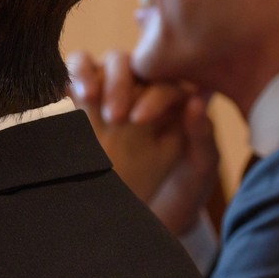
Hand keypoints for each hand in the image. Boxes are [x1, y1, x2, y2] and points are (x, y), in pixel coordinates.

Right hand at [68, 51, 221, 234]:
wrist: (132, 215)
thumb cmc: (175, 194)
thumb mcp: (196, 169)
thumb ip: (202, 137)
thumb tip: (197, 101)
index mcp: (181, 104)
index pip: (169, 82)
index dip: (156, 94)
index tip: (139, 120)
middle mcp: (149, 90)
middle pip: (137, 65)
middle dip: (123, 84)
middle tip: (114, 116)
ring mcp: (116, 89)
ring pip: (108, 62)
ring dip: (98, 74)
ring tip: (89, 97)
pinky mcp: (85, 94)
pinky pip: (79, 68)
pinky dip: (77, 72)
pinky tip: (76, 92)